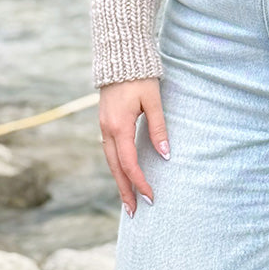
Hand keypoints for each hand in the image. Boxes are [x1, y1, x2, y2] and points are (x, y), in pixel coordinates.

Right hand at [98, 79, 169, 217]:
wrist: (119, 57)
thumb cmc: (140, 77)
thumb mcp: (153, 101)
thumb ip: (158, 127)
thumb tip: (165, 153)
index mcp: (119, 127)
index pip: (130, 164)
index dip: (140, 183)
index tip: (151, 197)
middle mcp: (107, 130)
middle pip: (116, 168)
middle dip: (125, 191)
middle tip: (134, 212)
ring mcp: (103, 126)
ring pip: (110, 160)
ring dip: (119, 180)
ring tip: (128, 198)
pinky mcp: (105, 122)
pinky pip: (109, 150)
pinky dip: (116, 165)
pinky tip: (123, 173)